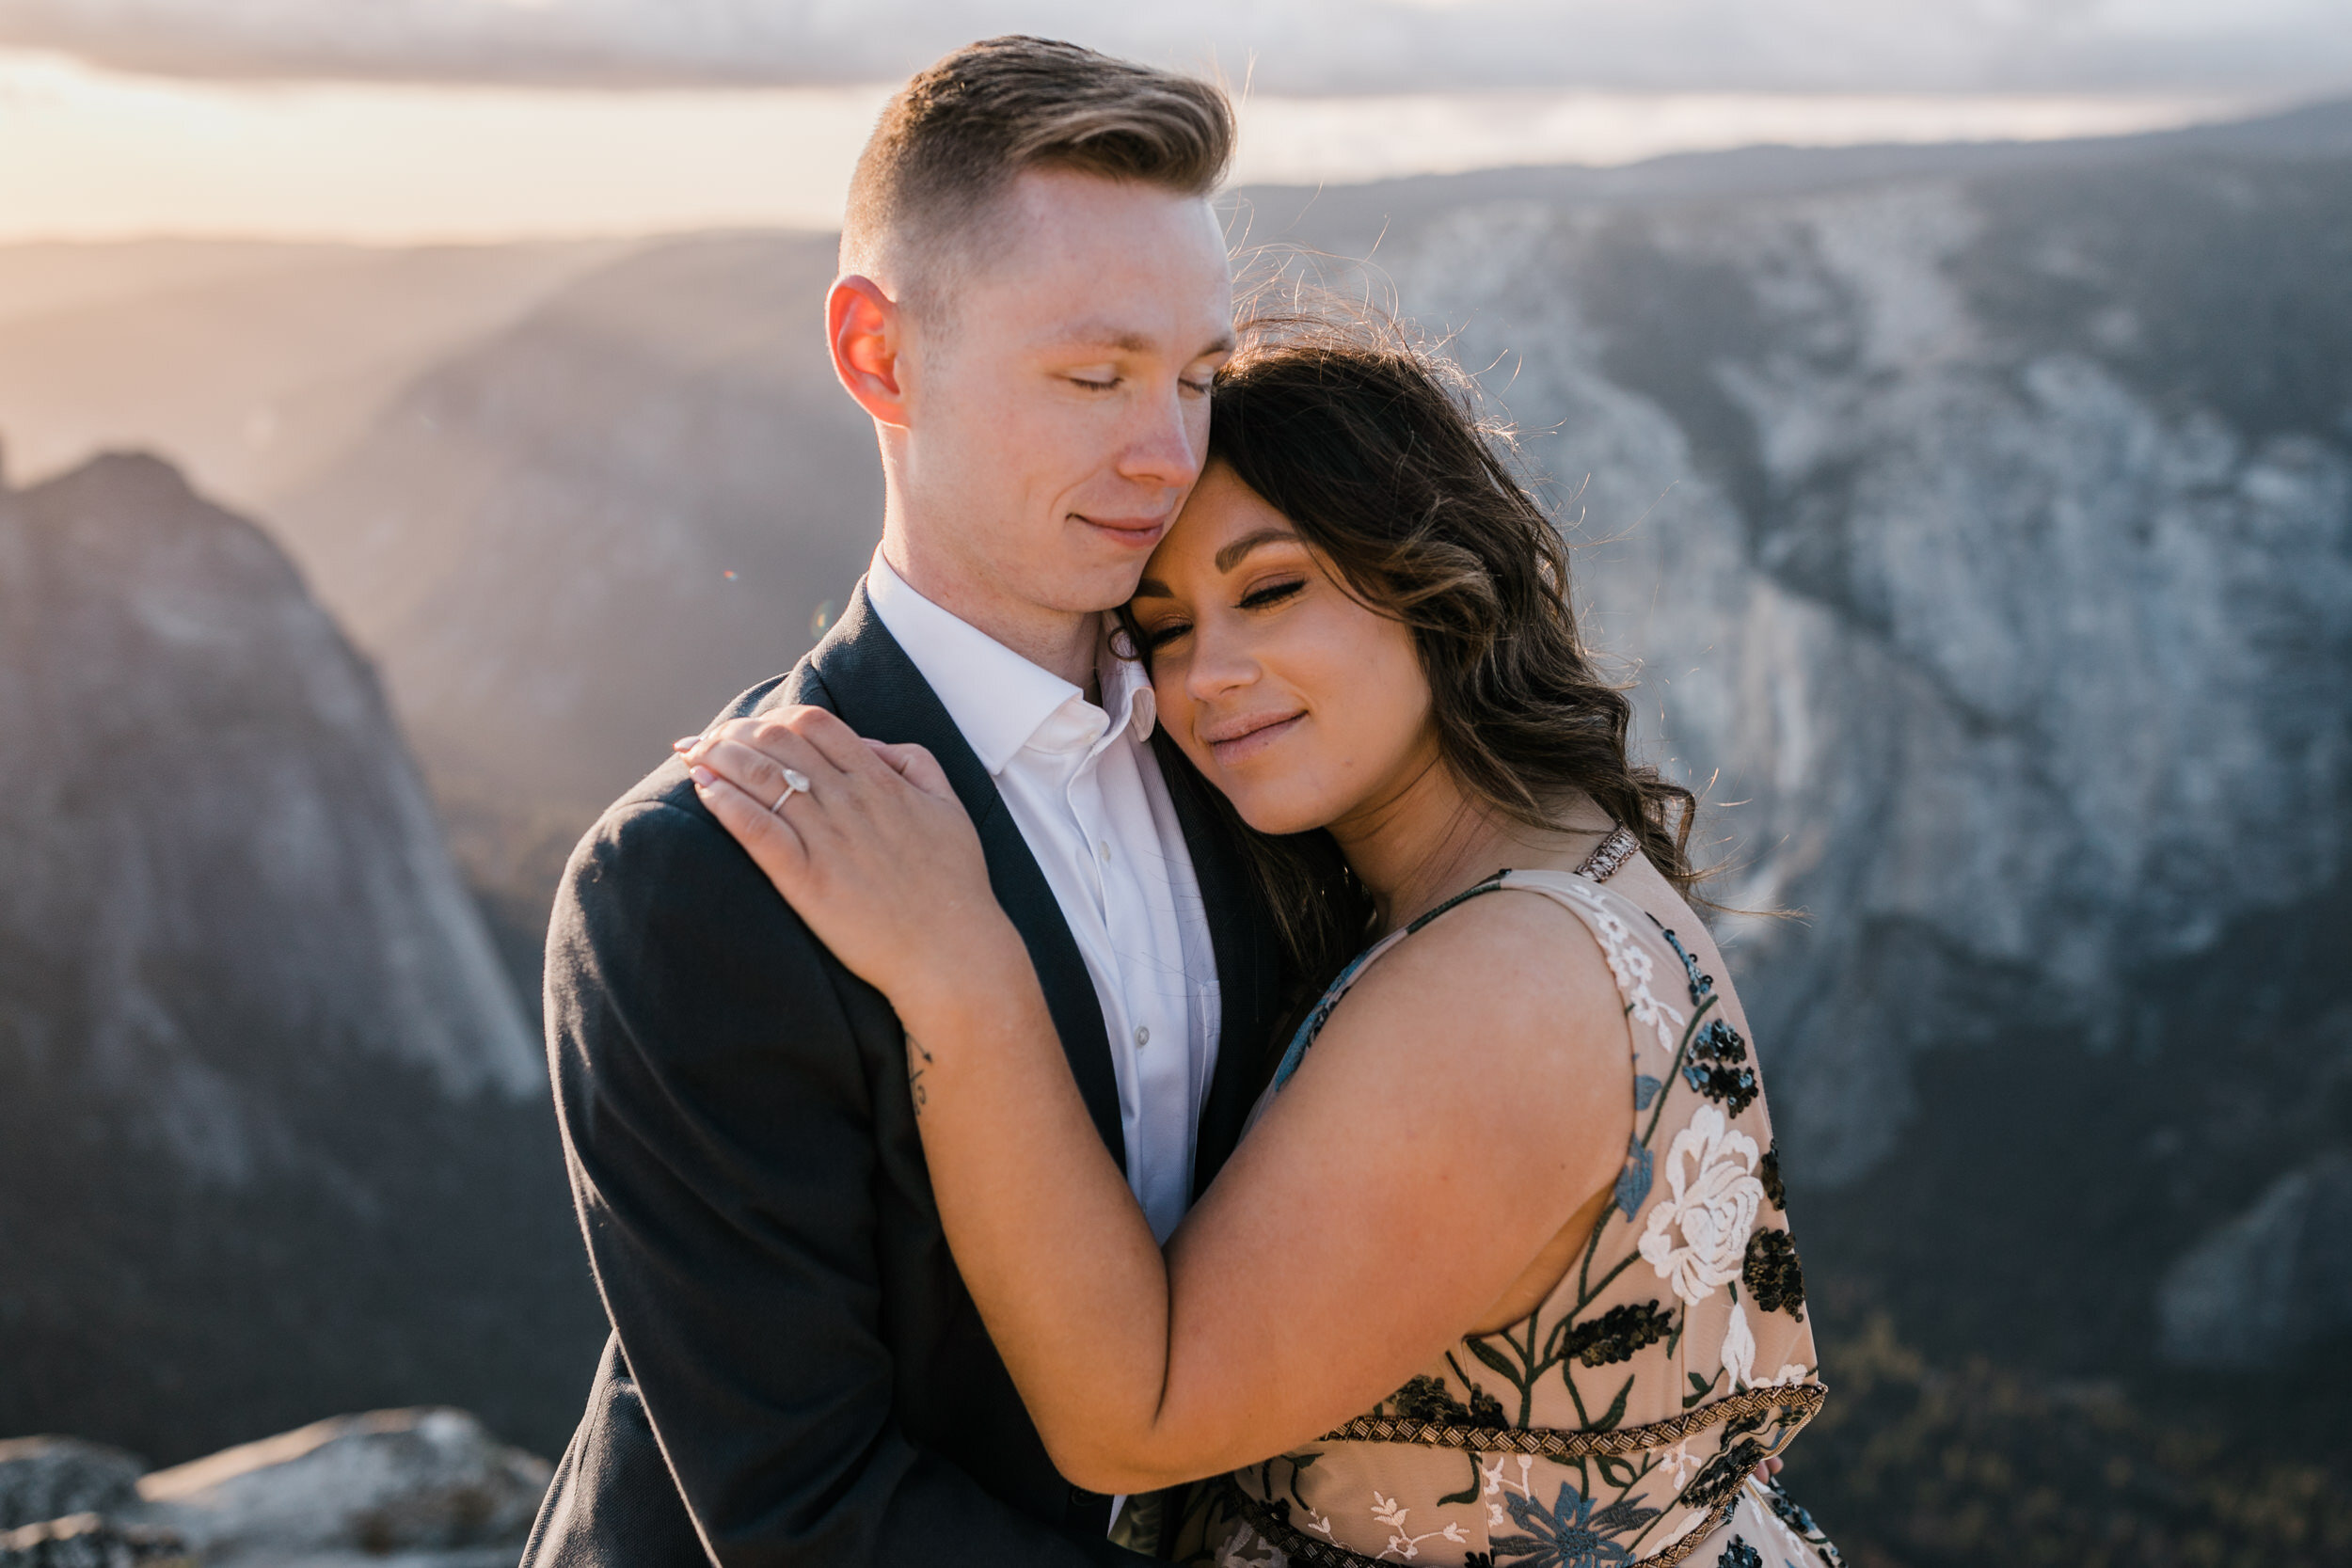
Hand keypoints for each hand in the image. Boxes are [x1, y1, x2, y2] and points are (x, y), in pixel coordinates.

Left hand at [679, 707, 1012, 1007]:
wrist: (952, 953)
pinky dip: (725, 803)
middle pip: (777, 742)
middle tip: (707, 740)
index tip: (750, 729)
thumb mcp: (949, 806)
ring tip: (692, 754)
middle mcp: (851, 802)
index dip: (772, 718)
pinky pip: (758, 830)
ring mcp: (828, 841)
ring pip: (761, 778)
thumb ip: (913, 762)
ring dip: (718, 757)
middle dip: (733, 732)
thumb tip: (869, 744)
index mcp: (881, 781)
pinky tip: (704, 789)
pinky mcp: (808, 882)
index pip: (814, 723)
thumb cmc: (954, 884)